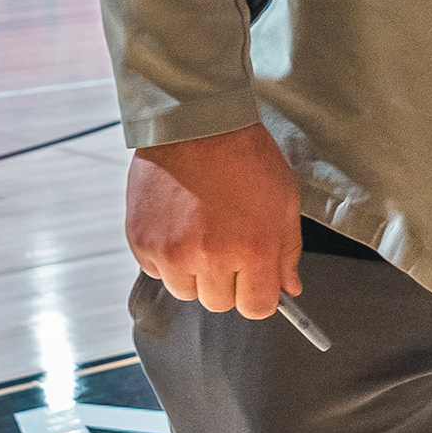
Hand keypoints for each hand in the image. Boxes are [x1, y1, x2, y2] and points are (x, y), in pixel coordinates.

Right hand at [126, 121, 302, 316]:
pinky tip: (179, 225)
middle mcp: (209, 256)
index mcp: (252, 249)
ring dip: (195, 274)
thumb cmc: (246, 158)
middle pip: (219, 304)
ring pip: (185, 291)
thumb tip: (290, 289)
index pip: (256, 308)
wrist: (196, 124)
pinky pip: (156, 271)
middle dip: (228, 283)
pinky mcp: (141, 241)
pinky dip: (167, 258)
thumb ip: (287, 252)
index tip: (257, 282)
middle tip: (229, 246)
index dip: (259, 296)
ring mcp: (171, 251)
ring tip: (202, 234)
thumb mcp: (284, 201)